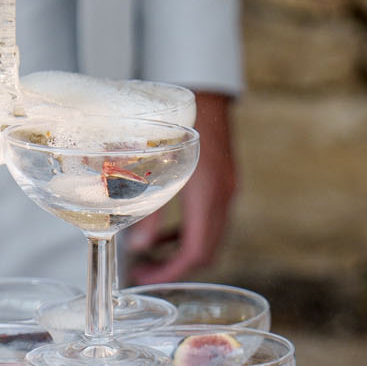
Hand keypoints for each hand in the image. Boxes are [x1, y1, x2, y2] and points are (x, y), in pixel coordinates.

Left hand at [126, 90, 236, 285]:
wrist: (203, 88)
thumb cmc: (170, 119)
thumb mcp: (147, 162)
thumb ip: (144, 204)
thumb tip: (138, 245)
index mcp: (206, 192)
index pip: (195, 251)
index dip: (169, 270)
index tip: (145, 277)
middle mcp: (223, 194)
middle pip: (206, 250)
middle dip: (175, 265)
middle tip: (144, 270)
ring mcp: (227, 188)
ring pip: (210, 237)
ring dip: (182, 249)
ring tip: (149, 252)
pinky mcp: (224, 180)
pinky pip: (211, 219)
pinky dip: (188, 231)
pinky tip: (164, 228)